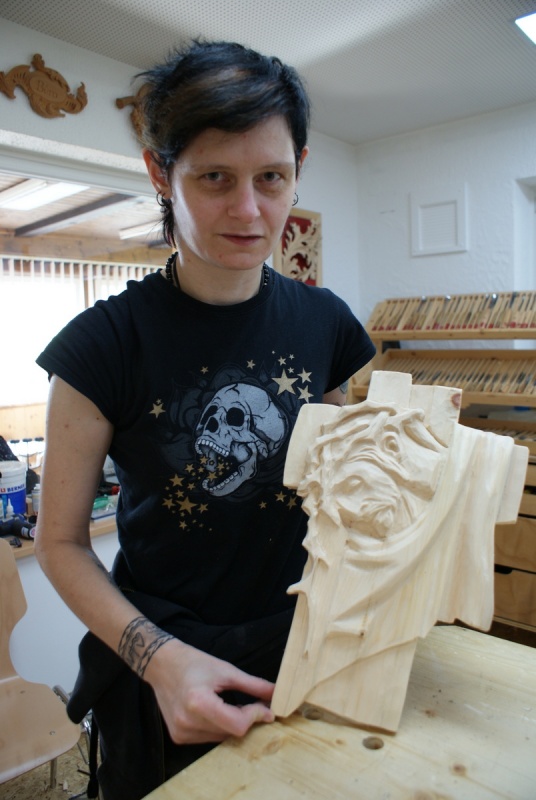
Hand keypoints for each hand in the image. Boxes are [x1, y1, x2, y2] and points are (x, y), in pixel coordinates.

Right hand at [143, 638, 274, 744]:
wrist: (162, 664)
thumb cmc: (193, 662)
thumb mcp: (226, 670)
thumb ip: (253, 685)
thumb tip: (276, 695)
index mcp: (198, 702)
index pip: (237, 724)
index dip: (255, 716)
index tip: (267, 708)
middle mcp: (187, 722)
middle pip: (230, 732)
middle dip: (247, 719)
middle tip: (254, 704)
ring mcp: (181, 732)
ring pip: (221, 738)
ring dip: (233, 725)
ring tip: (232, 704)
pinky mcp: (178, 737)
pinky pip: (208, 738)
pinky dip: (218, 727)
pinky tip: (216, 711)